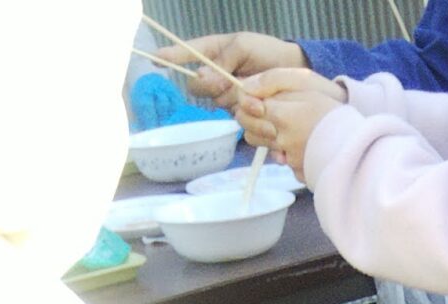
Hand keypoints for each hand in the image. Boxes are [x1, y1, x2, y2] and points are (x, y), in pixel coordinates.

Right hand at [154, 31, 305, 108]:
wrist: (292, 72)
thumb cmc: (267, 52)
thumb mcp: (243, 46)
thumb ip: (222, 61)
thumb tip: (203, 78)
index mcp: (213, 51)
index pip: (188, 54)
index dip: (172, 57)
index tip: (155, 60)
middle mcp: (215, 74)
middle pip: (197, 86)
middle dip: (209, 85)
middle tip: (229, 81)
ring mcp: (226, 94)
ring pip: (215, 101)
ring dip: (231, 97)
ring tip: (251, 87)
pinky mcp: (238, 110)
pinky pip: (231, 113)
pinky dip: (242, 108)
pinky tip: (256, 102)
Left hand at [231, 64, 349, 175]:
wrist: (359, 144)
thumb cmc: (332, 110)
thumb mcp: (305, 82)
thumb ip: (272, 81)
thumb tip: (244, 88)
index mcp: (281, 115)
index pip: (248, 107)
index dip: (250, 102)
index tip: (260, 99)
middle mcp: (281, 140)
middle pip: (251, 131)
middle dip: (258, 121)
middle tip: (276, 114)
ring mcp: (289, 159)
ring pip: (265, 147)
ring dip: (272, 138)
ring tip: (291, 129)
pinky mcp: (298, 172)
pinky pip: (284, 162)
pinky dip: (289, 154)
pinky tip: (304, 145)